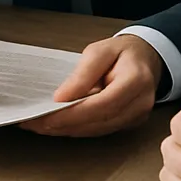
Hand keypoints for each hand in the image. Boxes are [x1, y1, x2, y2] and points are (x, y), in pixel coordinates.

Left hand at [22, 34, 162, 136]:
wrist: (145, 58)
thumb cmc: (123, 52)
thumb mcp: (100, 51)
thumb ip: (82, 74)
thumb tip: (62, 97)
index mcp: (136, 80)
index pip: (103, 104)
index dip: (74, 113)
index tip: (48, 116)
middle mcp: (140, 103)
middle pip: (98, 121)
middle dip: (64, 124)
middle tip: (35, 122)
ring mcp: (136, 117)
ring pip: (97, 130)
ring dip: (67, 129)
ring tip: (40, 124)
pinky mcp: (128, 124)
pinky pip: (100, 130)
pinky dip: (77, 128)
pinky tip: (58, 124)